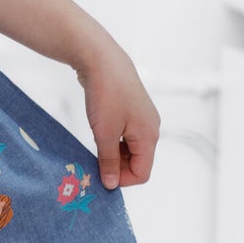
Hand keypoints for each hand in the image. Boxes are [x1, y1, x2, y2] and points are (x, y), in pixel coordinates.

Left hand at [72, 39, 160, 188]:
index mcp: (149, 136)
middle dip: (117, 167)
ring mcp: (142, 117)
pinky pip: (125, 134)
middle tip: (93, 164)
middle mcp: (150, 128)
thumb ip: (109, 160)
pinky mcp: (131, 109)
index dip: (121, 179)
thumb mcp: (104, 133)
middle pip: (138, 161)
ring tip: (93, 148)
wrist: (102, 59)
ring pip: (130, 148)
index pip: (142, 173)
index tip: (100, 176)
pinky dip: (112, 140)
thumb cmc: (106, 94)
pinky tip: (98, 133)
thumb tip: (112, 183)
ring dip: (113, 153)